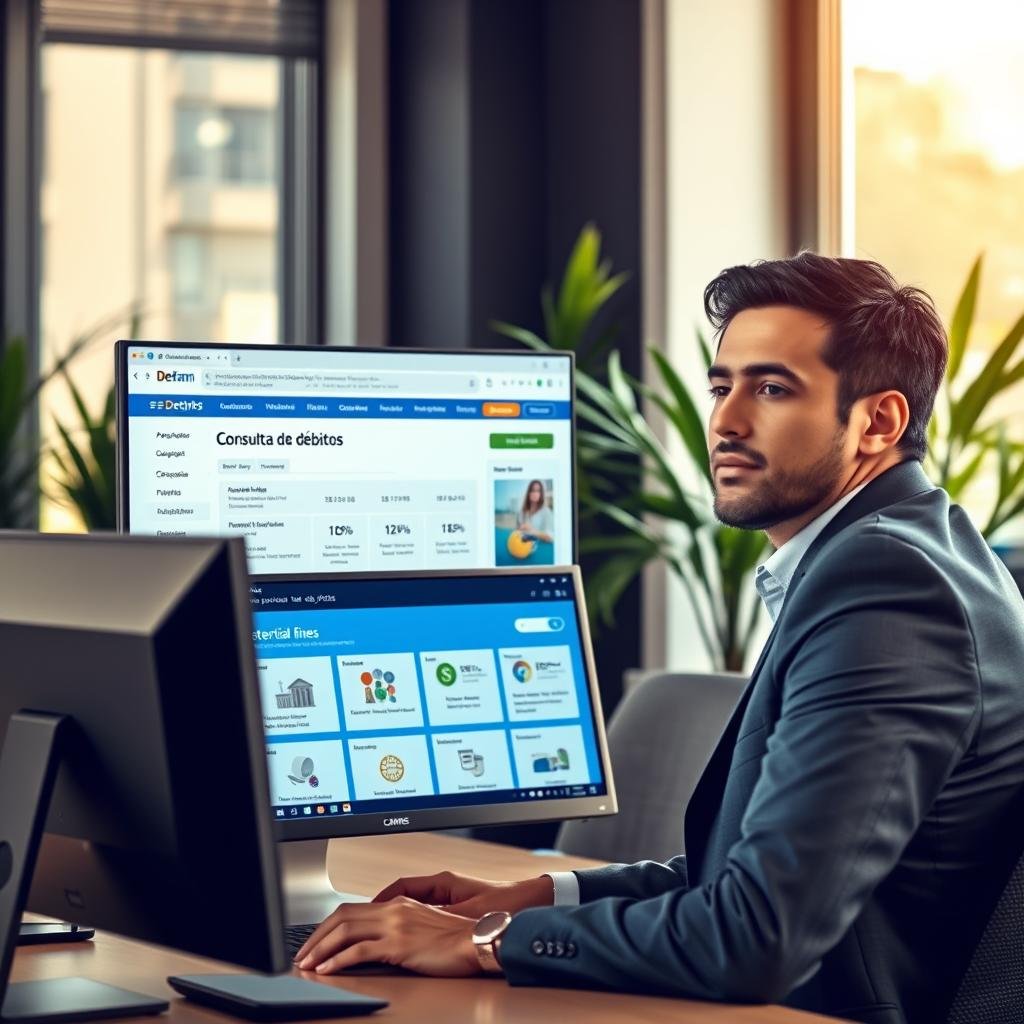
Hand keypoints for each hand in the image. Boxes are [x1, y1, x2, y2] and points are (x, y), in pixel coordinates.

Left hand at [294, 897, 478, 975]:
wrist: (476, 941)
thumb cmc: (454, 939)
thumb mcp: (422, 925)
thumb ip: (398, 926)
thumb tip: (376, 941)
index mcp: (397, 903)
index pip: (351, 909)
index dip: (328, 925)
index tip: (315, 941)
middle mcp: (393, 909)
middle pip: (342, 916)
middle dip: (316, 936)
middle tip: (302, 954)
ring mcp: (395, 925)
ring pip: (345, 931)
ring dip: (321, 949)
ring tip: (308, 964)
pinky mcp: (398, 944)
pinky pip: (359, 950)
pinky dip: (338, 961)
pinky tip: (328, 971)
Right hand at [372, 870, 553, 917]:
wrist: (529, 903)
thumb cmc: (504, 904)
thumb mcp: (468, 913)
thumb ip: (440, 918)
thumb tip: (413, 926)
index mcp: (443, 882)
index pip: (401, 885)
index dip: (380, 899)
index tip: (366, 912)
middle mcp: (443, 886)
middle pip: (402, 895)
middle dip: (382, 909)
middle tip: (362, 924)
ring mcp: (449, 896)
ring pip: (412, 905)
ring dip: (396, 917)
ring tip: (378, 932)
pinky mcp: (456, 908)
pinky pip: (426, 913)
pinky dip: (413, 923)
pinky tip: (406, 937)